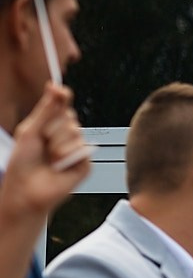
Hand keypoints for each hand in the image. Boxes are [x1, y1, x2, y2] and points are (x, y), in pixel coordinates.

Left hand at [0, 83, 87, 227]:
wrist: (27, 191)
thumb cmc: (22, 164)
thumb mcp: (30, 131)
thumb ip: (45, 109)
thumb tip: (55, 86)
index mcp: (50, 126)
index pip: (62, 105)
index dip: (61, 97)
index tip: (59, 90)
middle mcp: (65, 136)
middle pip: (70, 117)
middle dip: (52, 127)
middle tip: (42, 142)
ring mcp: (76, 150)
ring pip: (75, 132)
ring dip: (57, 145)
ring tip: (50, 159)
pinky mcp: (85, 163)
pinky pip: (82, 150)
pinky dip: (67, 157)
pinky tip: (59, 166)